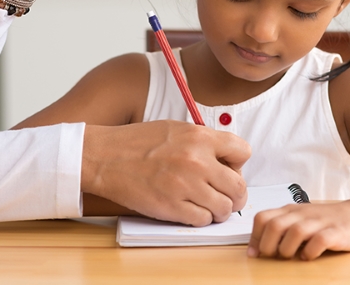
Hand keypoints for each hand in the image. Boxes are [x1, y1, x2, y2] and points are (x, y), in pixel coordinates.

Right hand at [82, 121, 250, 226]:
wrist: (105, 157)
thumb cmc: (138, 142)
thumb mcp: (176, 129)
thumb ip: (203, 141)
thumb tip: (226, 158)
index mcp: (200, 137)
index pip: (243, 152)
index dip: (238, 163)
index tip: (229, 168)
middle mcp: (197, 161)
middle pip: (239, 186)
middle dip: (235, 193)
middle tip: (224, 194)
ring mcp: (185, 186)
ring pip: (225, 208)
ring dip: (219, 209)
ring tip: (207, 204)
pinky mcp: (171, 207)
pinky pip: (203, 220)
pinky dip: (201, 218)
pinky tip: (191, 210)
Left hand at [248, 200, 349, 260]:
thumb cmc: (326, 220)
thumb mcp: (301, 219)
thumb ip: (282, 228)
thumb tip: (258, 247)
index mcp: (291, 210)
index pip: (263, 217)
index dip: (254, 237)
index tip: (254, 253)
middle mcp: (303, 214)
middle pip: (274, 225)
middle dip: (268, 245)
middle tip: (273, 256)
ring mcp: (320, 222)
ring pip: (295, 232)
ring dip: (287, 249)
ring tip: (291, 256)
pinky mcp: (336, 233)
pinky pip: (319, 241)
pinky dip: (310, 252)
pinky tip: (309, 256)